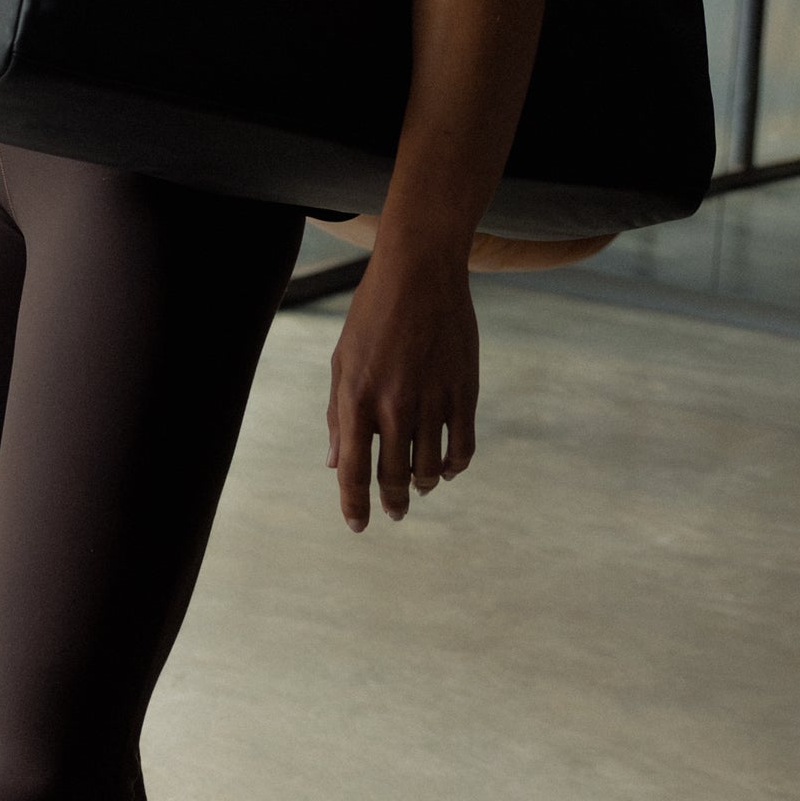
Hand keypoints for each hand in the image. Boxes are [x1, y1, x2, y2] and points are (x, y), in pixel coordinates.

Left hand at [326, 236, 477, 530]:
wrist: (419, 274)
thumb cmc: (371, 316)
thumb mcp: (342, 360)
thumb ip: (338, 414)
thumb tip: (335, 463)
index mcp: (356, 397)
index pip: (353, 470)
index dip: (353, 504)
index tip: (358, 526)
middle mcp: (393, 405)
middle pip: (393, 476)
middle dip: (392, 501)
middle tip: (394, 512)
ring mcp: (432, 401)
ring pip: (430, 468)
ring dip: (423, 484)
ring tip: (418, 486)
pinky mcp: (465, 393)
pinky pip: (463, 448)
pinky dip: (455, 467)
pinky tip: (447, 468)